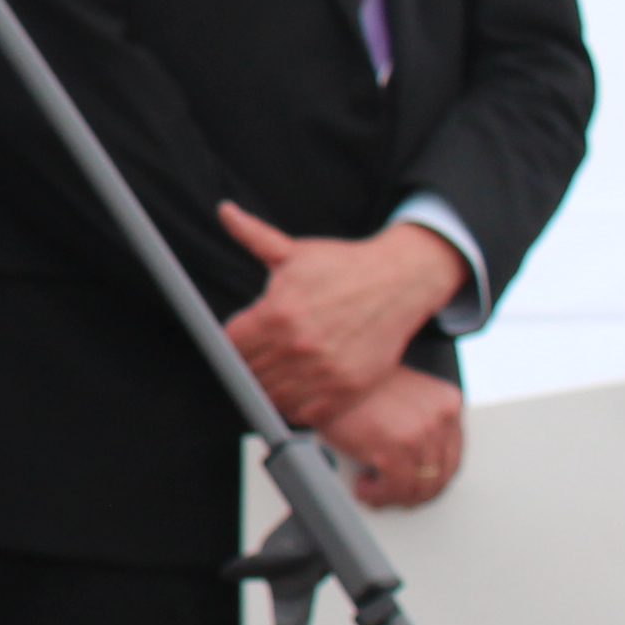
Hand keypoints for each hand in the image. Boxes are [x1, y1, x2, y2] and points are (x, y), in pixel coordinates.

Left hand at [217, 205, 465, 422]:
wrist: (399, 282)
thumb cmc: (344, 267)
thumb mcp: (294, 251)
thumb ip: (253, 235)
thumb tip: (225, 211)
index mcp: (278, 312)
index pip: (231, 345)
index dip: (231, 342)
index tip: (241, 337)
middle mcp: (298, 346)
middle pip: (248, 372)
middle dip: (248, 363)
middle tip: (262, 353)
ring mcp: (324, 372)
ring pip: (272, 396)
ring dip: (269, 386)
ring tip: (279, 369)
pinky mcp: (347, 390)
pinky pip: (306, 413)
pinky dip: (296, 404)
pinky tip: (299, 385)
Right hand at [318, 365, 466, 508]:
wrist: (332, 375)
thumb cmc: (361, 385)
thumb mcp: (405, 394)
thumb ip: (420, 421)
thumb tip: (416, 461)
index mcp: (447, 402)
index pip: (453, 454)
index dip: (434, 477)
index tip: (421, 485)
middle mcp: (439, 418)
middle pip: (439, 474)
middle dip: (416, 493)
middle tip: (398, 496)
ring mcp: (419, 434)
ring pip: (418, 486)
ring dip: (395, 496)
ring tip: (376, 492)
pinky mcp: (394, 450)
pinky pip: (394, 488)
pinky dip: (379, 495)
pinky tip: (365, 488)